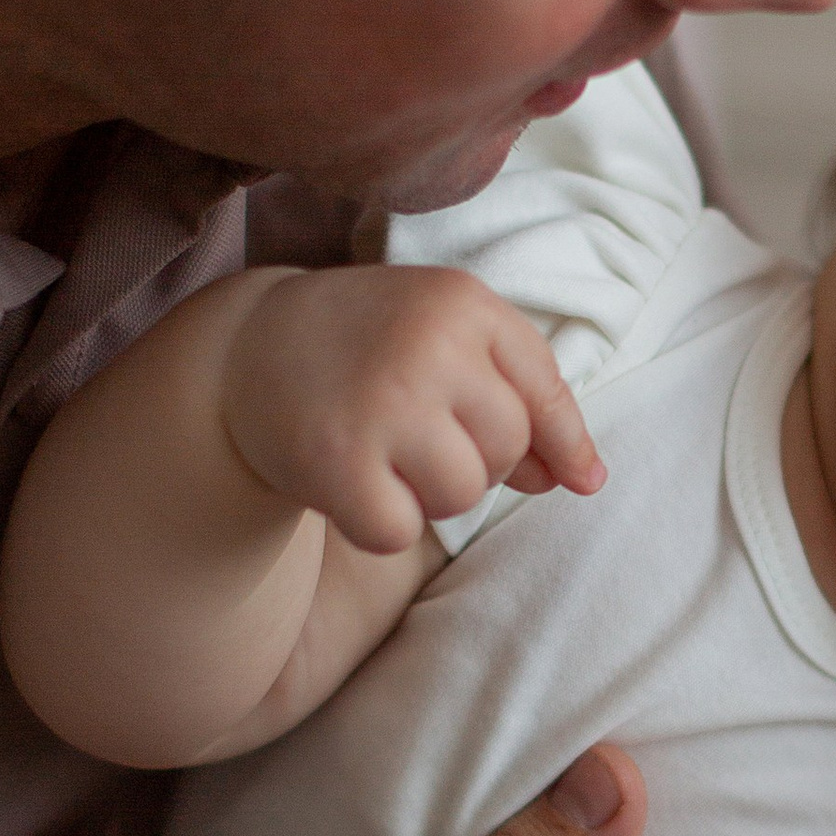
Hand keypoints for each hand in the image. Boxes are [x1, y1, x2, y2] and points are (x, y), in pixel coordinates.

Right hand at [219, 263, 604, 556]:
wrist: (248, 348)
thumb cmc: (372, 344)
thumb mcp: (449, 337)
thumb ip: (525, 397)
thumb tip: (586, 480)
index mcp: (462, 303)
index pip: (546, 393)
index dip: (563, 444)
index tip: (577, 479)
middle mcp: (426, 347)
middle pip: (507, 449)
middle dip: (476, 459)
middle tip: (418, 433)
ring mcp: (380, 405)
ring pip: (462, 494)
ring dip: (430, 493)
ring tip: (385, 452)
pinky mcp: (336, 463)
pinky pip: (399, 532)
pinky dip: (381, 524)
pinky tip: (352, 482)